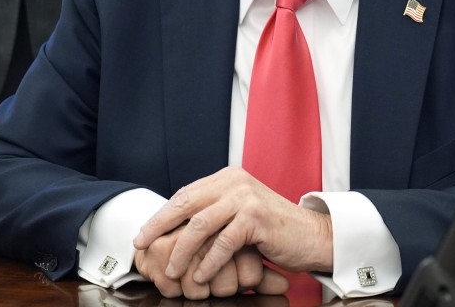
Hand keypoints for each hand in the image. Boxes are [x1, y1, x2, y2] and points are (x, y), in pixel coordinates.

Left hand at [134, 167, 332, 285]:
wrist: (312, 236)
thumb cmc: (273, 231)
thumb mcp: (239, 213)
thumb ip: (214, 212)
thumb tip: (175, 227)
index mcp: (228, 177)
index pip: (185, 194)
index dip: (162, 215)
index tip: (144, 233)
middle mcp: (235, 181)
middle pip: (186, 204)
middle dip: (159, 227)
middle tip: (142, 246)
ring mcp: (245, 198)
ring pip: (200, 225)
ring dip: (181, 251)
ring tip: (171, 271)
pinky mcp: (256, 218)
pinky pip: (222, 243)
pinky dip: (208, 263)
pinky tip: (200, 277)